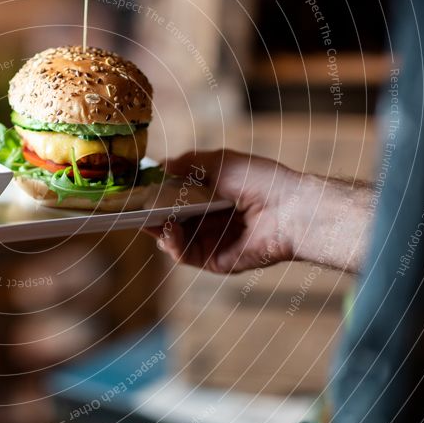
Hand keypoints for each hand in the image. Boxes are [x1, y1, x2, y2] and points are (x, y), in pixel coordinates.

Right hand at [146, 149, 303, 272]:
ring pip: (173, 240)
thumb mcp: (219, 161)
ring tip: (152, 220)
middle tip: (134, 209)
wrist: (290, 209)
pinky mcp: (214, 260)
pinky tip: (169, 232)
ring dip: (158, 230)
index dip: (156, 195)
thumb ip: (188, 162)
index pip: (176, 198)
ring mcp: (211, 242)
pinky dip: (172, 245)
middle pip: (170, 220)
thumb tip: (159, 164)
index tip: (138, 190)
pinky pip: (185, 255)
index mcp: (212, 196)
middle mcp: (210, 220)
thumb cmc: (261, 180)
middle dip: (150, 215)